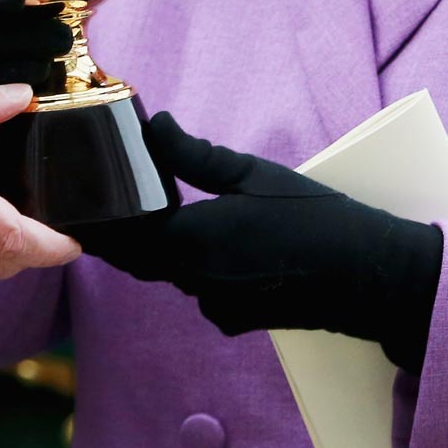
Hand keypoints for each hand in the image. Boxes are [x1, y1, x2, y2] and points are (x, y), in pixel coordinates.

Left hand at [79, 112, 442, 369]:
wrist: (368, 276)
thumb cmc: (314, 218)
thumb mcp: (253, 175)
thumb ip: (194, 155)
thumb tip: (153, 127)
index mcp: (191, 242)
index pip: (122, 237)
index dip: (98, 222)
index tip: (79, 205)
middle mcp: (195, 281)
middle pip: (140, 260)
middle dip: (125, 237)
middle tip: (113, 207)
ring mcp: (215, 306)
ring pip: (173, 274)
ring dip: (166, 249)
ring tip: (170, 213)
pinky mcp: (236, 320)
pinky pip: (202, 290)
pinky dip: (201, 268)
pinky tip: (225, 244)